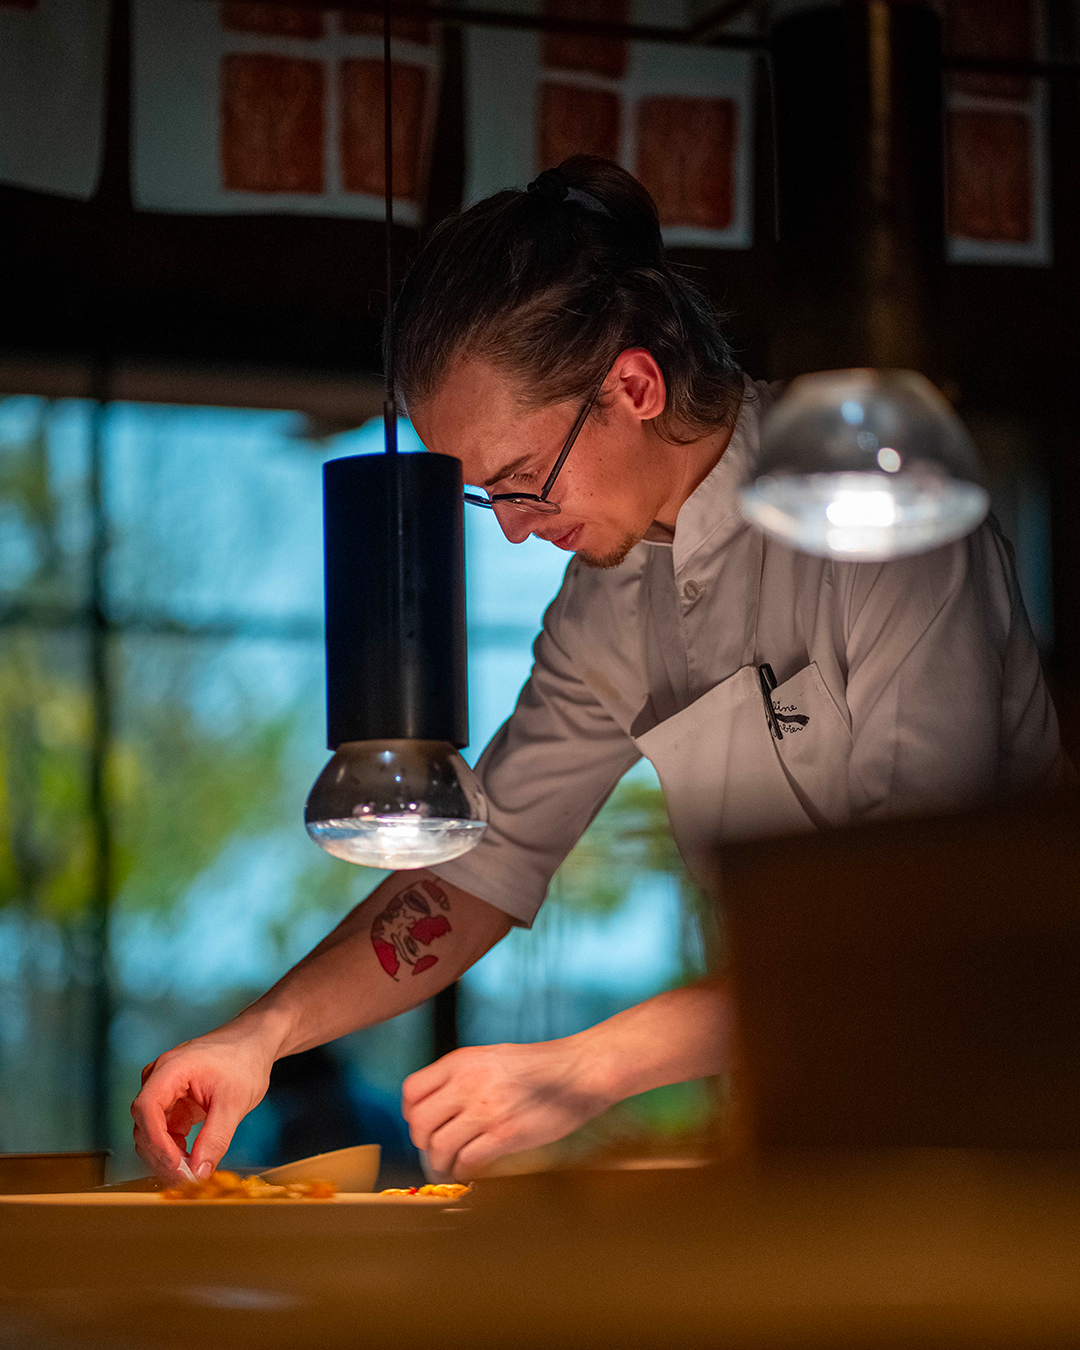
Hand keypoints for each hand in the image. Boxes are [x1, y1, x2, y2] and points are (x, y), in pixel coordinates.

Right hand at [131, 1019, 278, 1181]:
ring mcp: (164, 1090)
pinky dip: (174, 1149)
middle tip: (186, 1181)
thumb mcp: (235, 1102)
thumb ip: (215, 1138)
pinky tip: (191, 1162)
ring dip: (167, 1156)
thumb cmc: (245, 1060)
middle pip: (145, 1124)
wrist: (254, 1042)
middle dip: (162, 1155)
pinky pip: (164, 1131)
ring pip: (151, 1131)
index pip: (147, 1109)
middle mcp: (159, 1078)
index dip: (156, 1142)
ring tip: (190, 1175)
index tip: (175, 1166)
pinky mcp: (172, 1102)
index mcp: (171, 1069)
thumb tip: (199, 1173)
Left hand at [401, 1038, 612, 1179]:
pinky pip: (467, 1161)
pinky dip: (462, 1171)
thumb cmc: (536, 1066)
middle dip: (422, 1143)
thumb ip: (460, 1076)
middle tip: (434, 1150)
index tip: (421, 1124)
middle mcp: (469, 1083)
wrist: (577, 1070)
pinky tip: (468, 1170)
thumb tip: (434, 1106)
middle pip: (419, 1123)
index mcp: (462, 1061)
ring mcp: (486, 1110)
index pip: (411, 1091)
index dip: (411, 1113)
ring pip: (439, 1147)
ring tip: (448, 1167)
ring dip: (439, 1163)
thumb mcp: (490, 1057)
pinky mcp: (506, 1134)